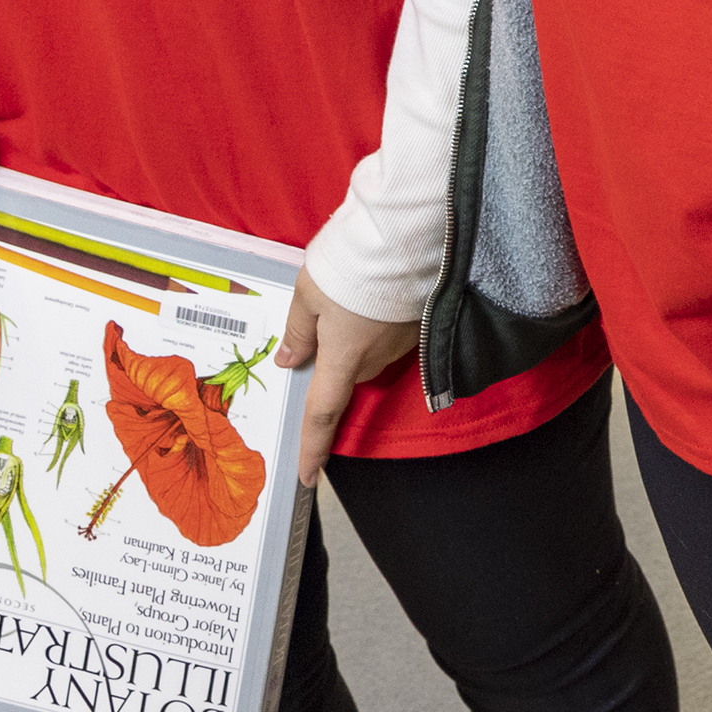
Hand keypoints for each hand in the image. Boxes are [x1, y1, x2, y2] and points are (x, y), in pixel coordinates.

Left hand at [276, 273, 421, 485]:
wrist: (407, 236)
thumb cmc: (351, 264)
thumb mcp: (308, 293)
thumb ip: (297, 330)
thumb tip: (288, 359)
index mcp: (343, 357)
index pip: (322, 413)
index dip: (313, 447)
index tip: (307, 475)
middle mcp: (377, 358)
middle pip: (348, 373)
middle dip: (334, 356)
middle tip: (324, 318)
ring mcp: (404, 342)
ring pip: (371, 352)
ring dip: (358, 333)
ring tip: (354, 293)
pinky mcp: (422, 322)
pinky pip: (392, 333)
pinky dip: (380, 320)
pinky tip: (378, 292)